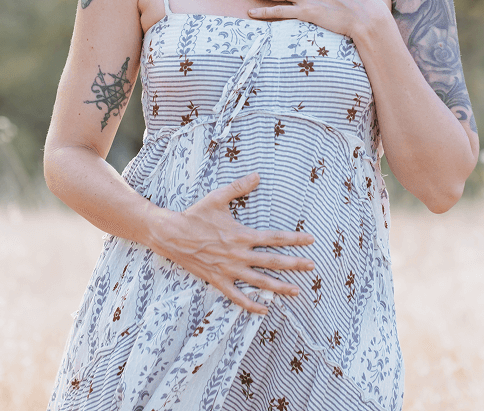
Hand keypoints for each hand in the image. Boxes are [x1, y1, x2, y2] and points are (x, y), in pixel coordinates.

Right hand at [149, 172, 315, 315]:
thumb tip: (257, 175)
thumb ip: (239, 187)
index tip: (311, 239)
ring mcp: (229, 270)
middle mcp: (239, 255)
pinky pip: (237, 297)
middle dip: (295, 264)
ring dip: (279, 287)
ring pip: (259, 282)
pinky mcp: (218, 280)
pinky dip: (251, 304)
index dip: (294, 239)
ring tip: (297, 291)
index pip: (275, 237)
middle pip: (273, 261)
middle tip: (312, 266)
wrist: (171, 234)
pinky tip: (264, 309)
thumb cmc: (195, 215)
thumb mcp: (218, 197)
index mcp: (241, 235)